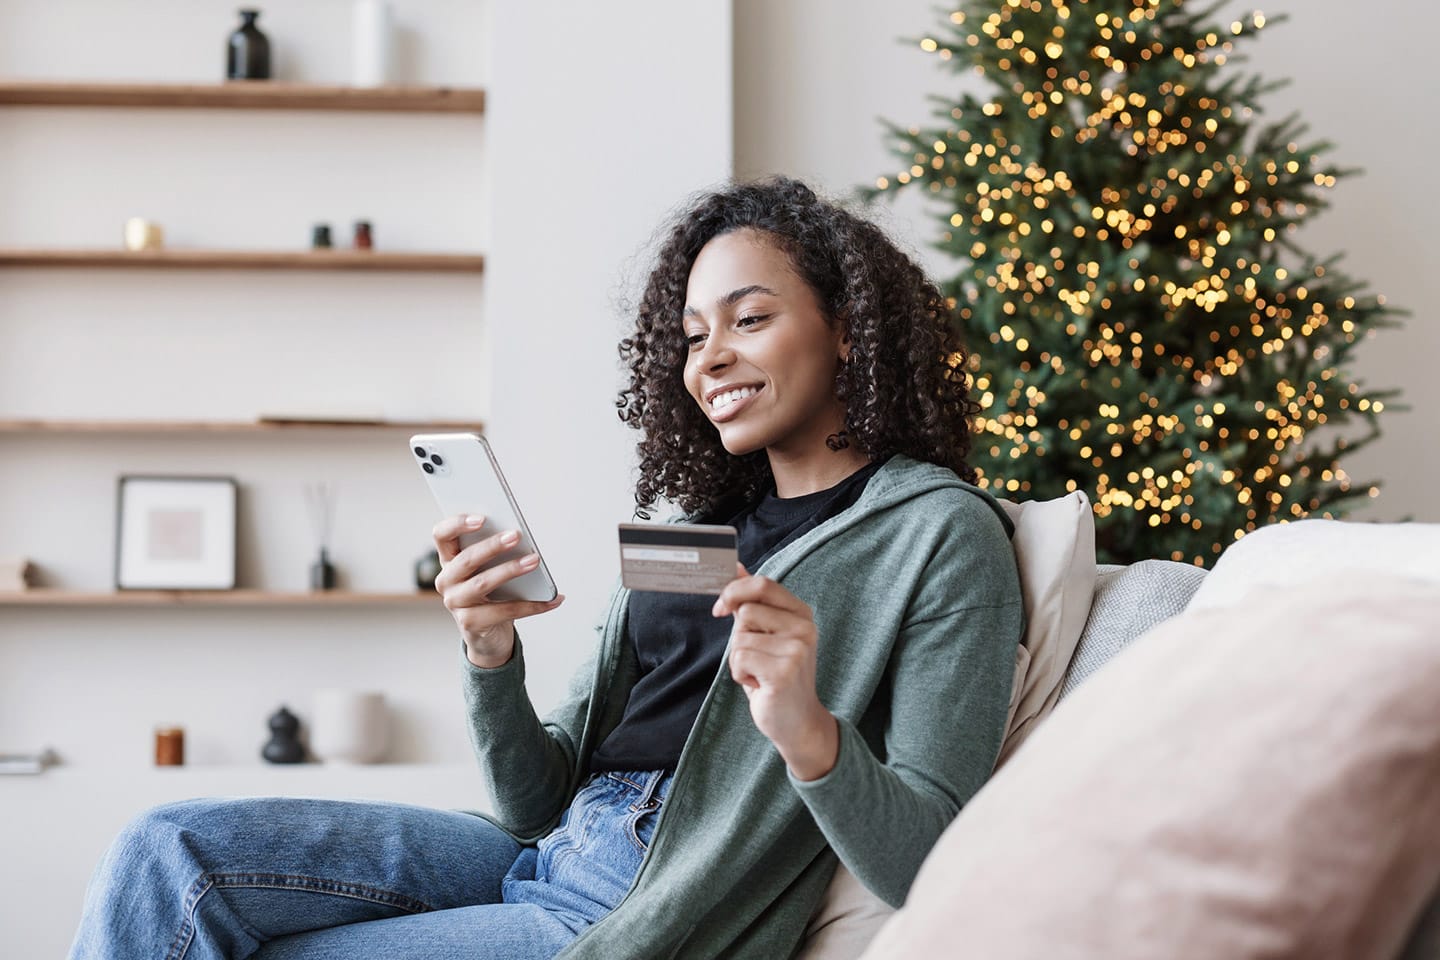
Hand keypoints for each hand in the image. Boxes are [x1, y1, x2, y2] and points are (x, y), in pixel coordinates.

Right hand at [432, 514, 563, 667]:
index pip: (442, 534)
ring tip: (534, 560)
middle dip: (492, 546)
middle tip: (516, 535)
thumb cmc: (491, 594)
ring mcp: (455, 603)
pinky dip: (533, 605)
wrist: (487, 634)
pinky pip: (505, 611)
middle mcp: (446, 580)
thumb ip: (497, 553)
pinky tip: (553, 599)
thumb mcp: (489, 569)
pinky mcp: (470, 623)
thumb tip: (522, 539)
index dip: (457, 524)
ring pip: (483, 582)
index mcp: (449, 560)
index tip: (482, 518)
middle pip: (466, 559)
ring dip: (511, 569)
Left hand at [712, 563, 838, 780]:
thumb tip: (735, 567)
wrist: (798, 721)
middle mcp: (804, 628)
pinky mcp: (784, 671)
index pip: (763, 585)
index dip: (734, 591)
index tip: (721, 609)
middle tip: (754, 657)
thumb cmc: (777, 676)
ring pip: (739, 638)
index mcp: (801, 614)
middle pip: (746, 611)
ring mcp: (797, 649)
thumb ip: (753, 602)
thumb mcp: (767, 635)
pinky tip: (759, 685)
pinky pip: (739, 659)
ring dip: (739, 660)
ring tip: (760, 674)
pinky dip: (740, 675)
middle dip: (739, 636)